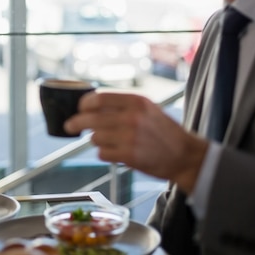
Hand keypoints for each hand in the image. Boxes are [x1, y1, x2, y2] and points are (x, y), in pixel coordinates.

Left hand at [64, 91, 208, 193]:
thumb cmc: (163, 131)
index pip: (98, 99)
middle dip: (76, 122)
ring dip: (97, 140)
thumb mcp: (147, 108)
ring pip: (95, 137)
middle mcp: (132, 117)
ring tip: (110, 141)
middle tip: (70, 126)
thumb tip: (91, 104)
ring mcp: (130, 137)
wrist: (185, 155)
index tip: (79, 108)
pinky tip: (116, 152)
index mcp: (136, 101)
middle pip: (90, 118)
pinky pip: (102, 153)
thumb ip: (122, 104)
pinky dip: (105, 153)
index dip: (84, 104)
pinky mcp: (129, 156)